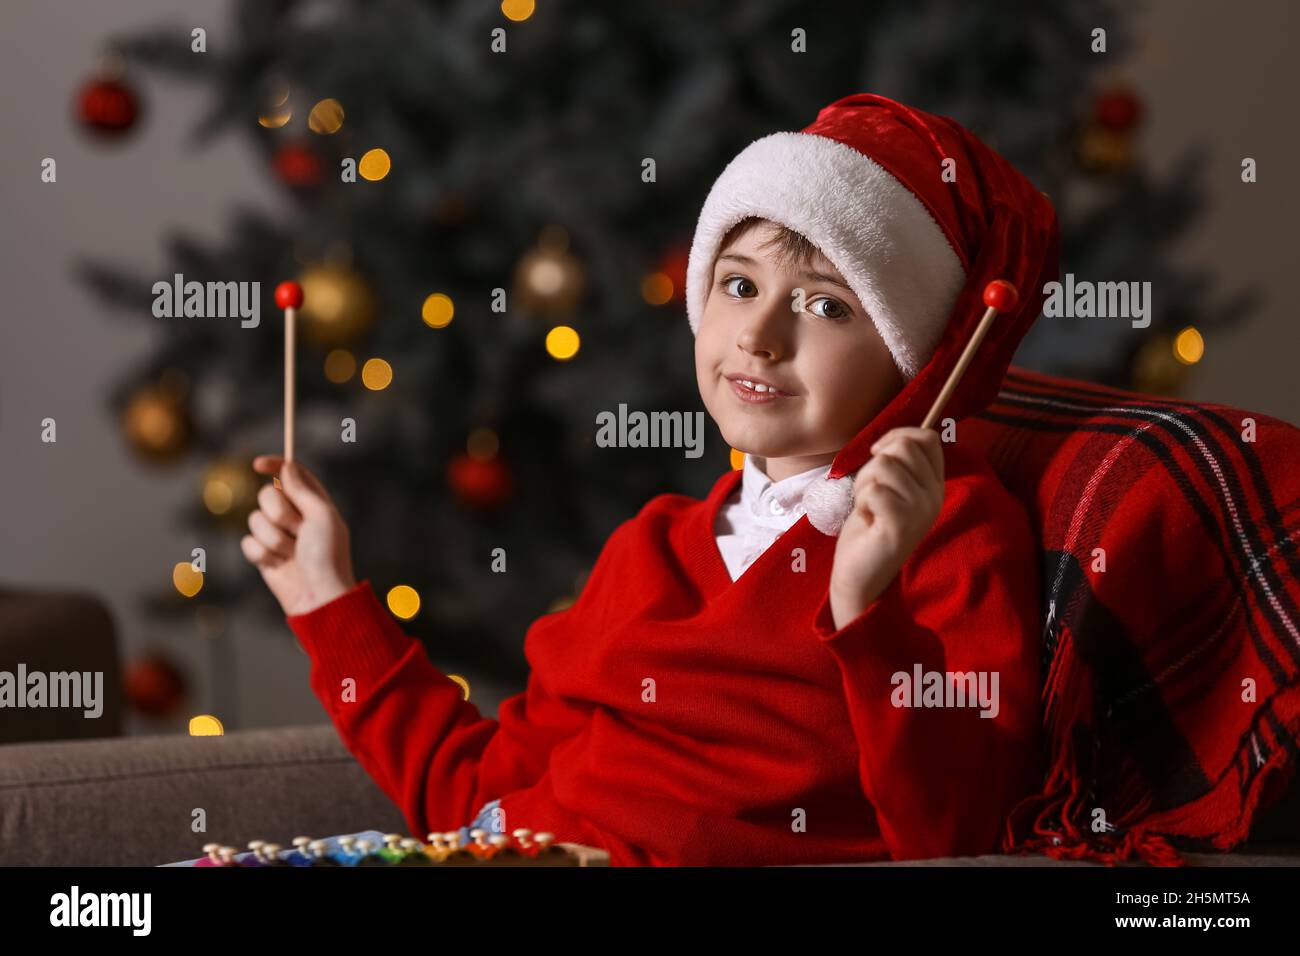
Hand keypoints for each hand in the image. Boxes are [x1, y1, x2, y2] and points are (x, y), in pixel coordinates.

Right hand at [240, 456, 357, 616]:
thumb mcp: (321, 516)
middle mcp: (294, 515)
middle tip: (298, 529)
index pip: (291, 474)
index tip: (258, 464)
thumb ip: (302, 489)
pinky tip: (278, 565)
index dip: (275, 465)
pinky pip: (247, 542)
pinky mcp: (263, 553)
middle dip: (279, 512)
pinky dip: (262, 554)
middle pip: (267, 494)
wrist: (318, 596)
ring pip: (254, 519)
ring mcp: (277, 534)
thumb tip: (287, 466)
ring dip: (274, 538)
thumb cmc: (327, 555)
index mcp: (313, 503)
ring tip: (291, 554)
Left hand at [828, 427, 944, 629]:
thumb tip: (892, 437)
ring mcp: (921, 510)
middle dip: (874, 463)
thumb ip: (896, 464)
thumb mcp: (888, 488)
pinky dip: (861, 501)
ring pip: (885, 465)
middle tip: (870, 493)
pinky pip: (875, 489)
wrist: (861, 573)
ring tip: (868, 508)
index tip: (878, 453)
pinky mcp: (902, 524)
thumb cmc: (869, 527)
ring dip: (864, 484)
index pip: (928, 439)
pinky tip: (867, 520)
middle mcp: (935, 495)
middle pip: (904, 447)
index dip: (897, 436)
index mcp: (934, 485)